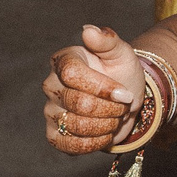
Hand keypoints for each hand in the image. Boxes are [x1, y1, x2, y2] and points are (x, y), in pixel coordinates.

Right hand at [42, 23, 144, 153]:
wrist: (126, 101)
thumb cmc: (121, 73)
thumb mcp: (121, 53)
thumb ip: (107, 41)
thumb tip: (88, 30)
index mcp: (64, 60)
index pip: (72, 74)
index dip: (101, 87)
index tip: (124, 93)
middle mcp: (51, 85)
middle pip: (77, 103)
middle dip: (109, 108)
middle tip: (122, 105)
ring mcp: (50, 110)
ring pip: (75, 126)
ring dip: (105, 125)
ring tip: (115, 118)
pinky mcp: (55, 134)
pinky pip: (68, 145)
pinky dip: (93, 143)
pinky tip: (105, 133)